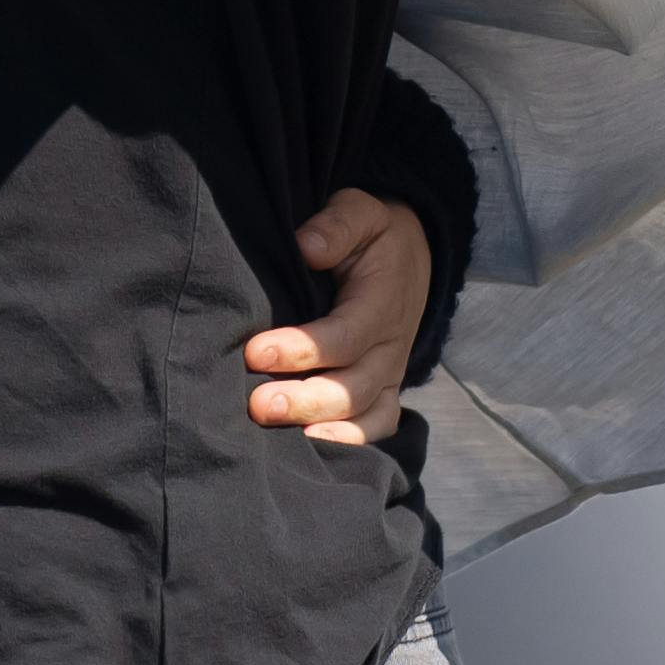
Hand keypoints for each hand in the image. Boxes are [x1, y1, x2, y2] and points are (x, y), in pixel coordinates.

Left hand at [245, 189, 431, 451]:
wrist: (408, 259)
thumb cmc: (372, 236)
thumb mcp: (361, 211)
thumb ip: (338, 224)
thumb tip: (307, 246)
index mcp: (383, 302)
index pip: (345, 336)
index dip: (302, 348)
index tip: (256, 350)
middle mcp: (390, 346)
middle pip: (352, 388)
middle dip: (304, 400)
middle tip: (257, 405)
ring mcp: (388, 374)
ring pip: (362, 415)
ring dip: (319, 428)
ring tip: (275, 437)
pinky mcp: (382, 392)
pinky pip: (375, 428)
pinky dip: (349, 445)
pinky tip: (308, 454)